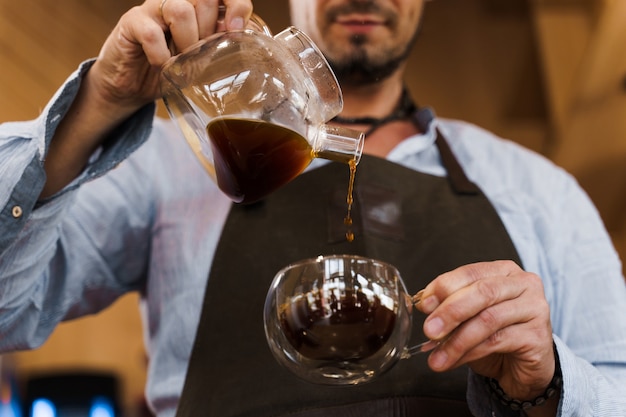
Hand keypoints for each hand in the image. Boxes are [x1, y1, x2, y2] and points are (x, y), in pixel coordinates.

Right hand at [40, 0, 252, 197]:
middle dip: (209, 31)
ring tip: (183, 62)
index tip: (236, 29)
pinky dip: (162, 55)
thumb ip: (221, 50)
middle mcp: (178, 1)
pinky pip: (151, 32)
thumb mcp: (202, 61)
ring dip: (187, 41)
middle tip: (202, 54)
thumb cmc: (171, 71)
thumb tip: (250, 53)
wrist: (131, 85)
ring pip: (180, 9)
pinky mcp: (132, 22)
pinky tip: (164, 67)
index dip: (236, 4)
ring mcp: (154, 9)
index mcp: (199, 8)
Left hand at [415, 260, 554, 401]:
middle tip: (429, 330)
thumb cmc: (494, 335)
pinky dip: (470, 352)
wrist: (522, 367)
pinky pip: (497, 342)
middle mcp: (523, 284)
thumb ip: (450, 306)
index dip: (444, 287)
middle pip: (482, 292)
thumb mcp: (468, 316)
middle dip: (450, 311)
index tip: (424, 305)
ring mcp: (535, 308)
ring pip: (488, 319)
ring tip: (437, 356)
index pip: (471, 272)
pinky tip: (454, 361)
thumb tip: (425, 305)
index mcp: (503, 271)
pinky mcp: (538, 336)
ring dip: (457, 340)